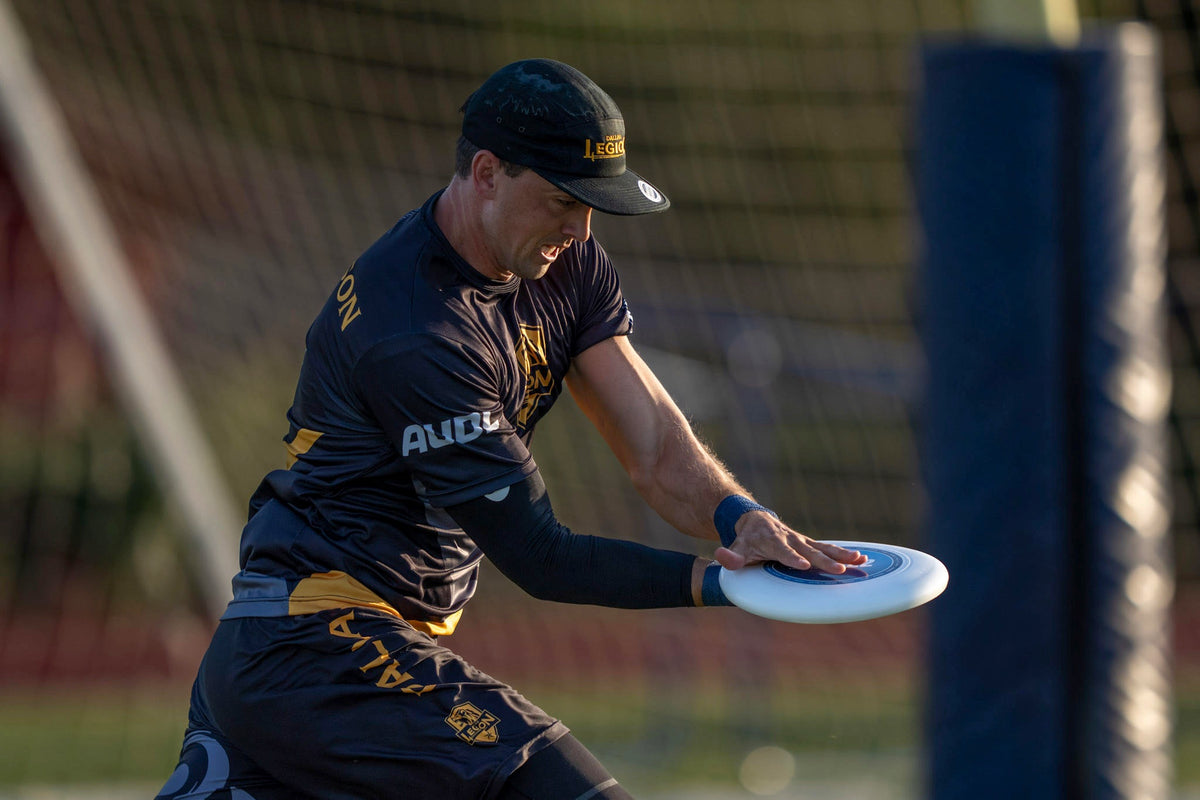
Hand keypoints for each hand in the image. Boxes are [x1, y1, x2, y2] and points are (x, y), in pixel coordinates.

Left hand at [713, 511, 866, 572]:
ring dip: (841, 555)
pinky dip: (844, 552)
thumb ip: (730, 556)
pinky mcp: (809, 543)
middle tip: (838, 569)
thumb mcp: (736, 548)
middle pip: (809, 551)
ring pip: (824, 548)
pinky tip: (862, 558)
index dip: (792, 558)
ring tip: (859, 561)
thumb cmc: (746, 539)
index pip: (783, 552)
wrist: (754, 521)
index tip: (804, 565)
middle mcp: (790, 539)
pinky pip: (829, 548)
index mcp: (772, 541)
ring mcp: (802, 540)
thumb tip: (720, 556)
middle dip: (823, 560)